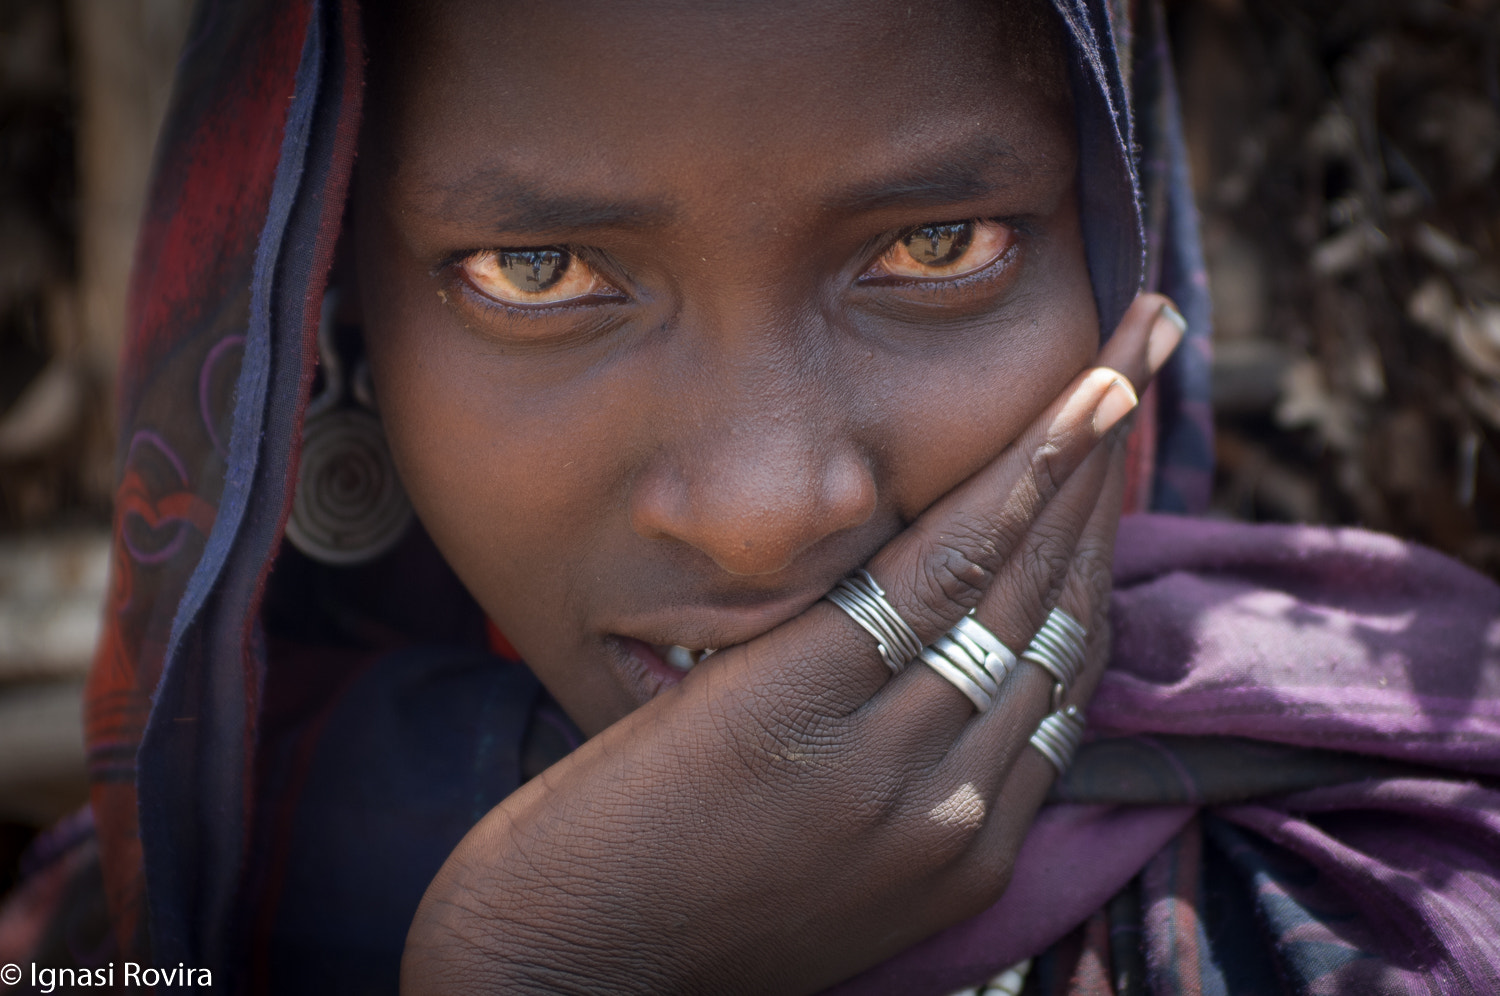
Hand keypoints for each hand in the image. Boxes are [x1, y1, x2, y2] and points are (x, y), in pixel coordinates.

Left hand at [401, 294, 1184, 994]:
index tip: (1107, 473)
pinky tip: (1058, 415)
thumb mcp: (821, 864)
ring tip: (1117, 357)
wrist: (561, 985)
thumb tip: (918, 664)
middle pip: (1061, 615)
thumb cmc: (676, 916)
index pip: (1062, 680)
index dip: (1094, 563)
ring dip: (1078, 459)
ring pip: (1019, 582)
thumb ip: (889, 776)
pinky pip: (936, 575)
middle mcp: (955, 808)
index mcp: (963, 851)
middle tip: (1140, 366)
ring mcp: (888, 766)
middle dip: (1109, 486)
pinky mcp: (802, 711)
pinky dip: (1011, 485)